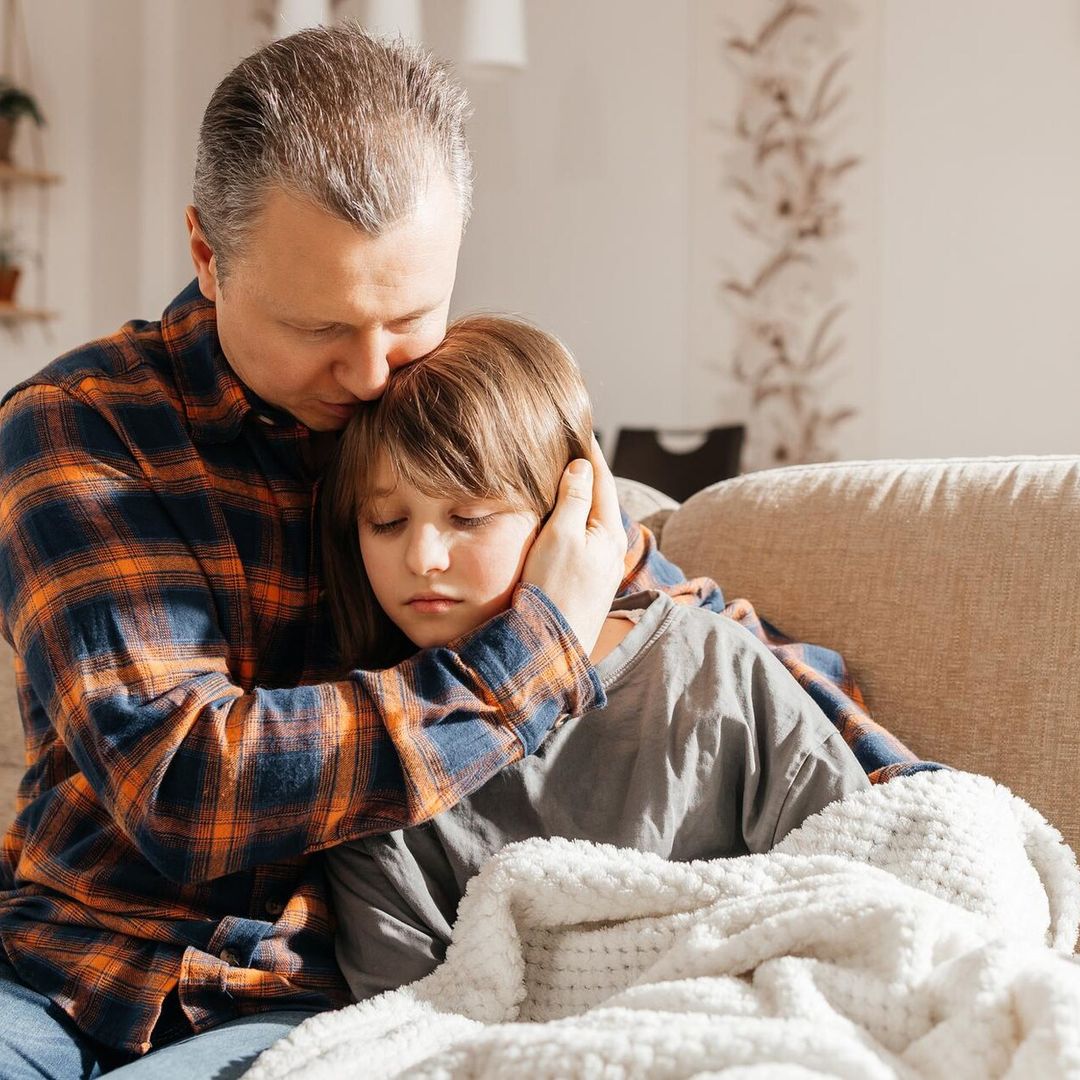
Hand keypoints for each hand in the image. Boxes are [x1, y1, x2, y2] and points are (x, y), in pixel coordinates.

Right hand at [522, 437, 626, 653]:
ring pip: (591, 521)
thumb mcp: (561, 537)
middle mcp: (610, 549)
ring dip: (580, 497)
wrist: (552, 648)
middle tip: (573, 446)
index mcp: (608, 532)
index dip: (590, 454)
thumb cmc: (554, 590)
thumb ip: (573, 499)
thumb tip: (583, 466)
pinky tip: (561, 519)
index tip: (580, 428)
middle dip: (588, 473)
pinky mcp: (586, 582)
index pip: (602, 481)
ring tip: (566, 475)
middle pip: (600, 500)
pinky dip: (573, 520)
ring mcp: (599, 568)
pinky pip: (582, 539)